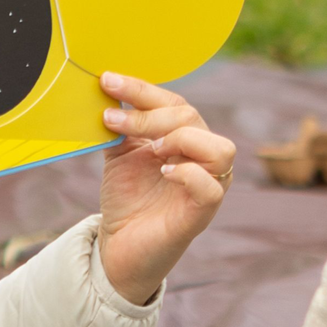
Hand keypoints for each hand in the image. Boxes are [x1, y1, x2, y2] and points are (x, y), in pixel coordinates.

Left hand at [96, 72, 234, 304]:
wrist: (119, 245)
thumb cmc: (126, 197)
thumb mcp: (119, 153)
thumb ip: (119, 125)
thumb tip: (106, 89)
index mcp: (183, 138)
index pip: (173, 102)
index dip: (141, 89)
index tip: (107, 81)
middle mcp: (201, 158)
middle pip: (192, 118)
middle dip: (150, 114)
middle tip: (113, 120)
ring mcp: (207, 185)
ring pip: (220, 149)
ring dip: (181, 139)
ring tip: (150, 149)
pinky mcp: (202, 213)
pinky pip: (212, 188)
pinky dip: (189, 174)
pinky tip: (163, 170)